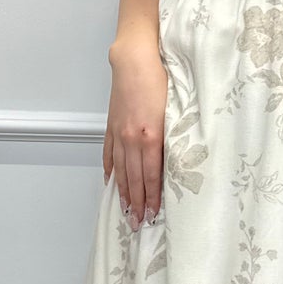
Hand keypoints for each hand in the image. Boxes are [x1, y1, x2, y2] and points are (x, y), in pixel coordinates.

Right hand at [104, 43, 167, 228]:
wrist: (135, 60)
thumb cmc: (159, 80)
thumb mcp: (173, 111)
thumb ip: (170, 138)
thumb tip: (173, 161)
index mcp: (150, 136)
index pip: (151, 176)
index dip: (151, 197)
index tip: (152, 215)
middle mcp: (131, 139)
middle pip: (133, 178)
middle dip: (136, 203)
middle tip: (137, 223)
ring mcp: (118, 133)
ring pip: (120, 170)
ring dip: (123, 193)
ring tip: (125, 210)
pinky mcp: (111, 126)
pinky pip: (109, 154)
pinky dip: (110, 171)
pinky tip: (110, 183)